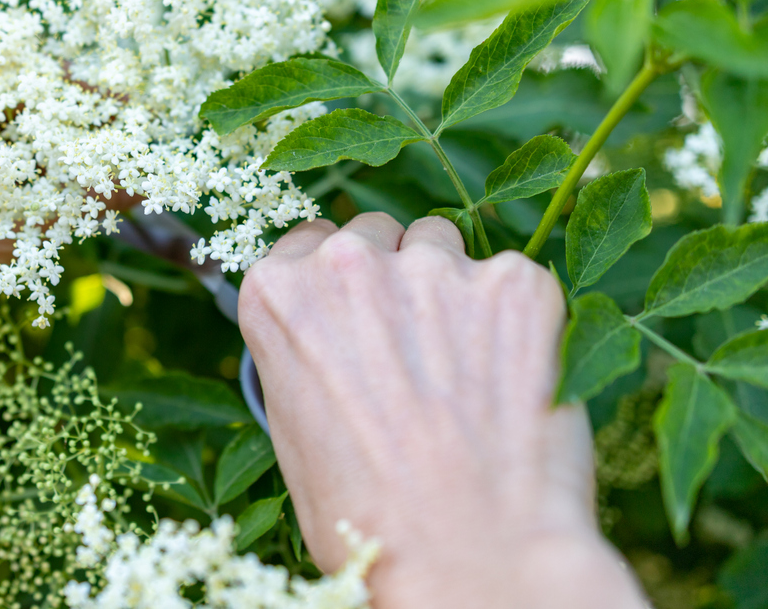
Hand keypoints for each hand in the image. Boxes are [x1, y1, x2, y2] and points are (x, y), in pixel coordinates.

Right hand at [238, 213, 644, 608]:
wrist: (468, 561)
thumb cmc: (369, 520)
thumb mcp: (294, 429)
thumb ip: (306, 349)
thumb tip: (335, 329)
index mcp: (278, 295)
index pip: (308, 243)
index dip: (336, 282)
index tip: (354, 315)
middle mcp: (347, 264)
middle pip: (374, 233)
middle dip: (391, 276)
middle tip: (413, 350)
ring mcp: (434, 268)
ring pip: (442, 244)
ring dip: (450, 288)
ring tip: (465, 369)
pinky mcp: (515, 285)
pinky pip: (510, 279)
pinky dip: (515, 319)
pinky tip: (512, 380)